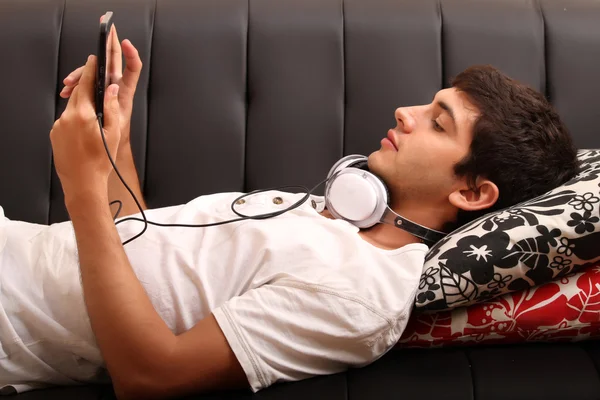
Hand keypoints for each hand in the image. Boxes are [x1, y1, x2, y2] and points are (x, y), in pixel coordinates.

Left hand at [51, 55, 120, 195]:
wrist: (82, 182)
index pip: (86, 85)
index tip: (94, 59)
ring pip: (73, 108)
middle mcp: (68, 117)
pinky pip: (67, 120)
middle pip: (78, 94)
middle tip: (97, 83)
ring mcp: (59, 126)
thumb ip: (112, 108)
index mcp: (84, 115)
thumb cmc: (100, 161)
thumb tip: (112, 89)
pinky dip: (76, 120)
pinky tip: (86, 133)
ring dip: (83, 107)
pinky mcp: (55, 134)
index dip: (90, 70)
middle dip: (87, 87)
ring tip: (96, 119)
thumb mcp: (113, 133)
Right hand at [60, 23, 141, 147]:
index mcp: (125, 92)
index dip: (131, 54)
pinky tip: (66, 90)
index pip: (133, 69)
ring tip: (68, 84)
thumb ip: (113, 106)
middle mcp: (116, 85)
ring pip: (93, 70)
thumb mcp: (115, 123)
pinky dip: (75, 82)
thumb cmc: (114, 135)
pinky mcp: (95, 90)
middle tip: (106, 28)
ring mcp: (105, 86)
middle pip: (113, 60)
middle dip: (109, 42)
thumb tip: (111, 88)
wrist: (107, 143)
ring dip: (80, 72)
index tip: (125, 42)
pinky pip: (85, 80)